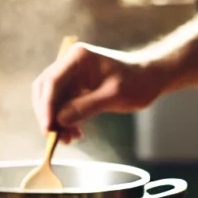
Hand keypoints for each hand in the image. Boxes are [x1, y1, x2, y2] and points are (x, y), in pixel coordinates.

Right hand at [31, 44, 167, 140]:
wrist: (151, 78)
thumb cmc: (138, 82)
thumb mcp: (114, 96)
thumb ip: (85, 107)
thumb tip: (59, 120)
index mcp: (78, 58)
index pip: (52, 82)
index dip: (47, 107)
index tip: (48, 128)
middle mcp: (71, 63)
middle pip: (46, 90)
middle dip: (48, 114)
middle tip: (54, 137)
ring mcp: (73, 75)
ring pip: (53, 99)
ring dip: (56, 120)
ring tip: (67, 139)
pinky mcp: (77, 87)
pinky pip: (63, 104)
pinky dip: (65, 120)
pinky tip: (74, 133)